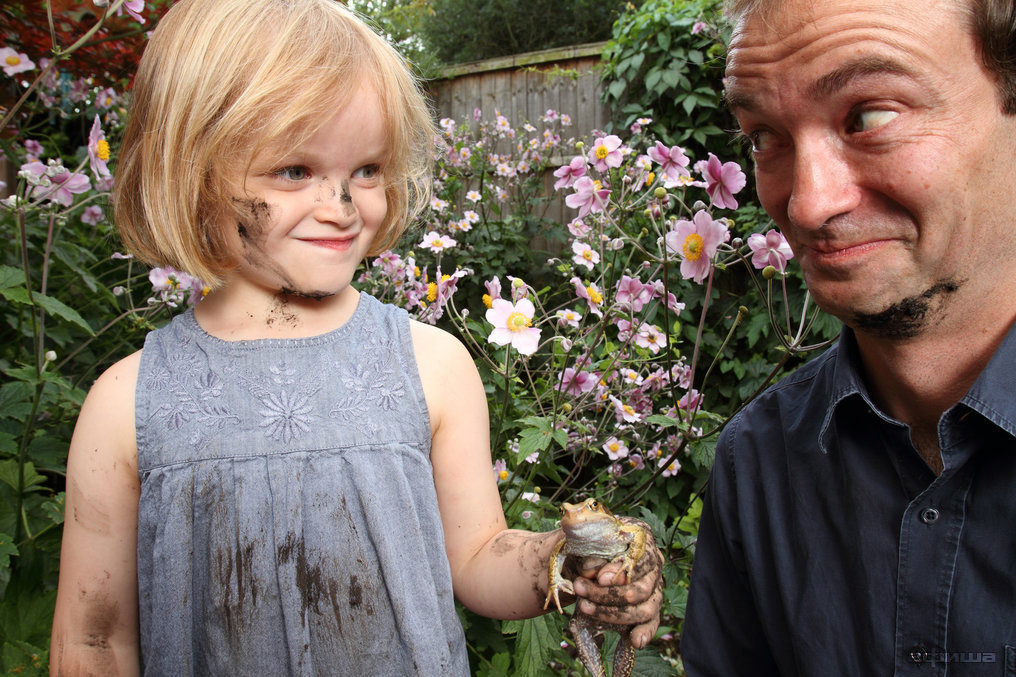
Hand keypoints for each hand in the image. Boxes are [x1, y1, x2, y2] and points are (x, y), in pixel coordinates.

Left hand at [570, 519, 663, 648]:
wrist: (576, 558)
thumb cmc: (583, 545)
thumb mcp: (583, 541)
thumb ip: (592, 554)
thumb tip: (598, 574)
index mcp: (641, 537)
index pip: (640, 557)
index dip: (620, 570)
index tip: (599, 578)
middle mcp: (653, 562)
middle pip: (641, 586)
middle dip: (608, 594)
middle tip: (580, 590)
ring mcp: (652, 586)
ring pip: (645, 607)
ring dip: (614, 613)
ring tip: (586, 609)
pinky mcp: (647, 606)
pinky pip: (651, 622)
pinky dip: (644, 632)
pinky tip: (635, 640)